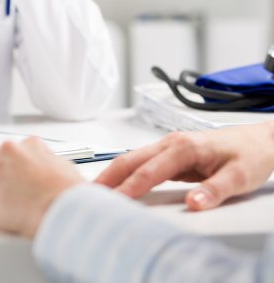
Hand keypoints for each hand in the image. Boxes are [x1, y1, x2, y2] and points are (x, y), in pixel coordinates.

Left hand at [0, 138, 83, 237]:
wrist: (62, 210)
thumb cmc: (69, 196)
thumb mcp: (67, 169)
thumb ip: (52, 164)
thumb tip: (54, 172)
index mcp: (30, 145)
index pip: (13, 156)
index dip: (15, 174)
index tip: (18, 186)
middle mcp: (8, 152)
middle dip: (1, 184)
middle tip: (13, 202)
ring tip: (1, 212)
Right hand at [96, 122, 273, 209]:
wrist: (261, 139)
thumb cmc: (250, 154)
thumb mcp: (239, 175)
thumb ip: (214, 190)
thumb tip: (193, 203)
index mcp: (183, 147)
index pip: (148, 171)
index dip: (129, 187)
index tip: (113, 200)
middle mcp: (171, 143)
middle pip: (130, 159)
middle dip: (108, 176)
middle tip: (88, 192)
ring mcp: (168, 146)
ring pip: (132, 158)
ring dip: (113, 173)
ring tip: (96, 189)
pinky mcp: (170, 153)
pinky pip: (142, 162)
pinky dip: (126, 172)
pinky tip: (118, 182)